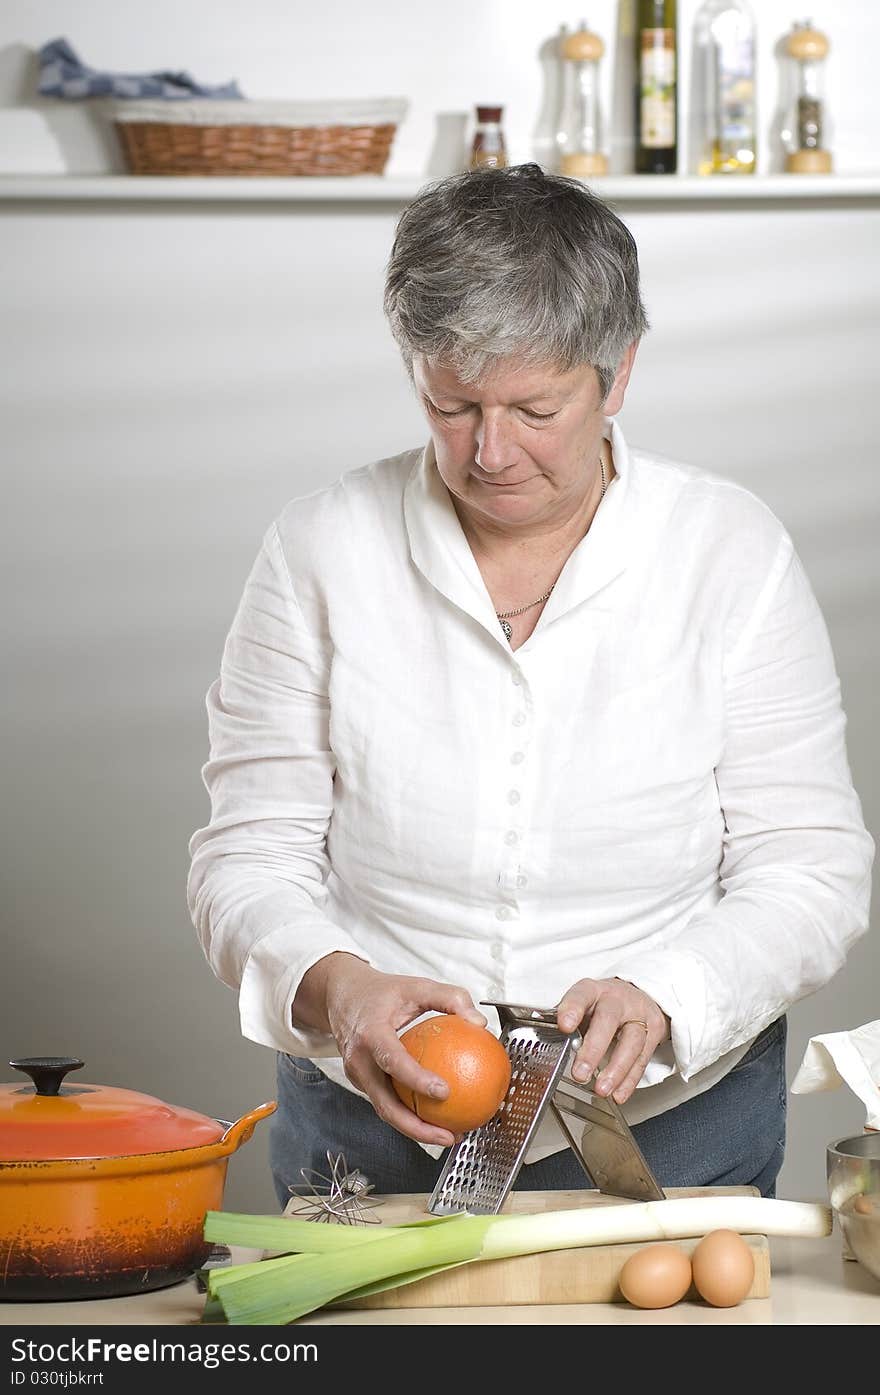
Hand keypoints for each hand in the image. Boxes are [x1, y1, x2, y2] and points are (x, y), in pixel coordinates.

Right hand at [298, 953, 486, 1147]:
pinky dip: (409, 1115)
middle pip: (386, 1105)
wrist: (341, 995)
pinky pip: (387, 1102)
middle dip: (417, 1128)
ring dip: (416, 1129)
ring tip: (448, 1135)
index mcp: (370, 1034)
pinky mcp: (362, 1083)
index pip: (393, 1061)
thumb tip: (479, 1023)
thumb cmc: (380, 992)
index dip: (416, 1080)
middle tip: (449, 1135)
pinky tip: (435, 1116)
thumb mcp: (417, 986)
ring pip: (386, 1111)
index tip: (443, 1091)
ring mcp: (357, 1076)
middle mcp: (359, 1060)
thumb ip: (451, 999)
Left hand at [556, 977, 669, 1104]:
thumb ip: (567, 1021)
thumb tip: (544, 1043)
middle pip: (608, 1020)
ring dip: (616, 1069)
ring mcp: (638, 1014)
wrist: (639, 996)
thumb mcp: (583, 1004)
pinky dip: (629, 1080)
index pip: (582, 994)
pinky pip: (643, 1058)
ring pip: (632, 1041)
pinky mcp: (654, 1031)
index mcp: (594, 990)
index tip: (564, 1025)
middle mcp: (618, 999)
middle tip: (580, 1073)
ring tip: (602, 1089)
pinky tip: (618, 1093)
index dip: (572, 1009)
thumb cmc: (602, 1004)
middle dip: (593, 1049)